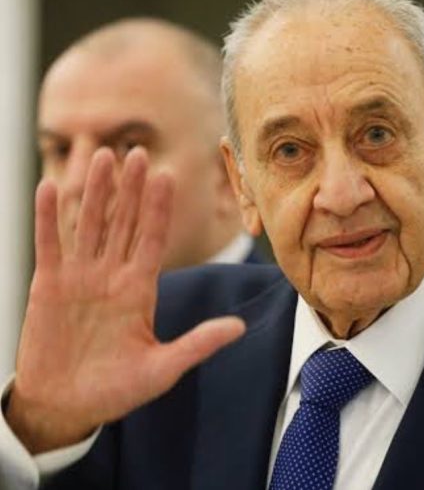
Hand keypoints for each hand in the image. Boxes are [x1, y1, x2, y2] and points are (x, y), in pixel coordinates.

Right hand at [6, 147, 244, 452]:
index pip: (152, 238)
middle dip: (132, 188)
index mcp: (140, 290)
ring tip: (103, 156)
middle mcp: (112, 276)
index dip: (160, 208)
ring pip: (89, 224)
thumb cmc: (117, 390)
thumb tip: (240, 328)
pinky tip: (51, 187)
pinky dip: (49, 218)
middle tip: (139, 151)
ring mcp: (80, 278)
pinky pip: (49, 244)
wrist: (68, 407)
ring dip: (96, 191)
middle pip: (124, 222)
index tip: (168, 175)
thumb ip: (198, 344)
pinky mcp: (49, 286)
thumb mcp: (163, 369)